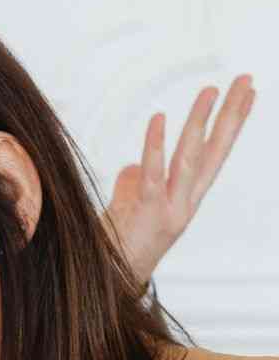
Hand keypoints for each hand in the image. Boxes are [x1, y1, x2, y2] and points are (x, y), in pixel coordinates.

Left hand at [107, 74, 255, 284]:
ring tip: (211, 90)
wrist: (111, 280)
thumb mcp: (129, 207)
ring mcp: (172, 208)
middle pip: (214, 150)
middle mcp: (187, 201)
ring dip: (201, 122)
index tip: (248, 94)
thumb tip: (133, 166)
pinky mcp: (150, 214)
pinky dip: (155, 145)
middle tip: (244, 79)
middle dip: (231, 114)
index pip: (216, 153)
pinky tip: (159, 118)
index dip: (232, 124)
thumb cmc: (119, 244)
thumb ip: (135, 184)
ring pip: (191, 158)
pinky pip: (153, 174)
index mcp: (187, 197)